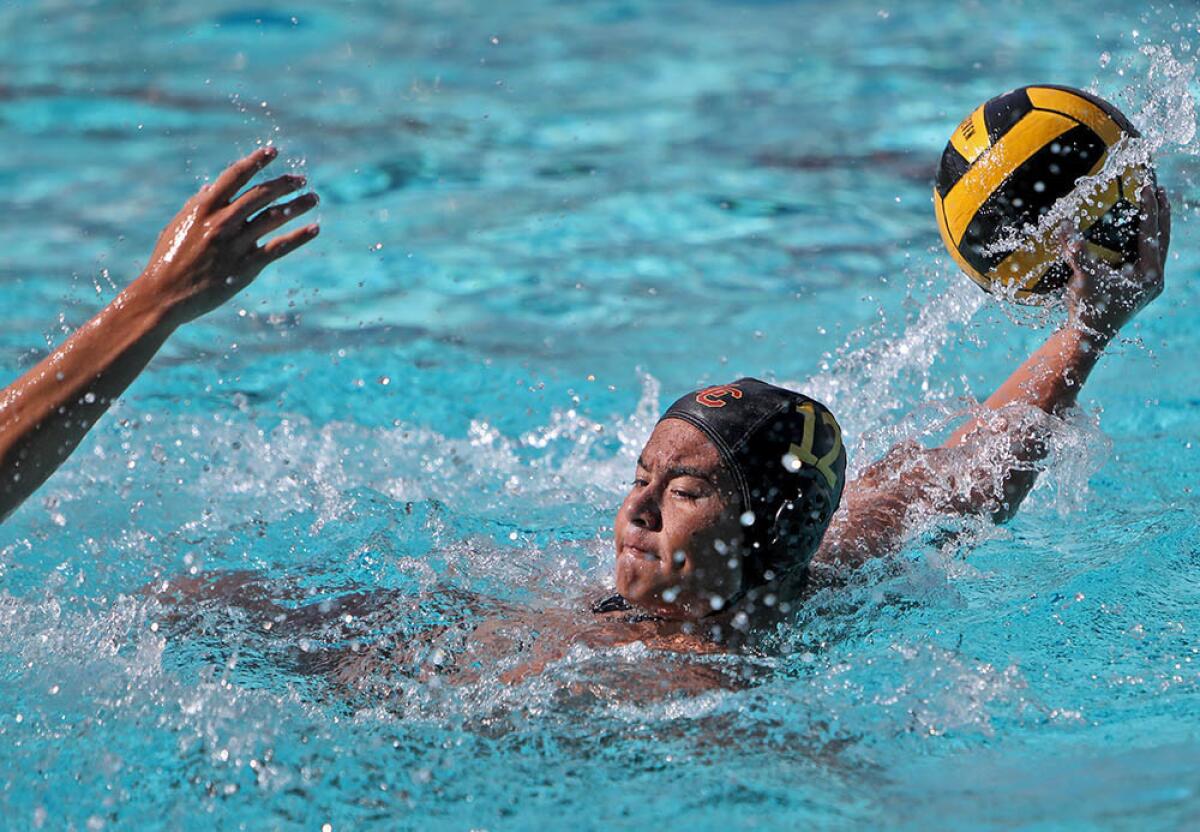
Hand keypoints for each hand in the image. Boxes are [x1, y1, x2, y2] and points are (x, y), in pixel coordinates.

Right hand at [134, 146, 319, 326]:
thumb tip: (211, 187)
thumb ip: (197, 205)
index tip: (273, 151)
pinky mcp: (245, 266)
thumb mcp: (178, 225)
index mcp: (203, 208)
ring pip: (273, 218)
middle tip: (301, 178)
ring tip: (313, 198)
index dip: (256, 161)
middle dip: (283, 183)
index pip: (234, 176)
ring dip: (297, 206)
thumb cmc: (169, 259)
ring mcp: (234, 245)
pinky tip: (314, 229)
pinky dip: (299, 237)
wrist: (164, 295)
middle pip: (260, 195)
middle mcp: (221, 223)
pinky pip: (278, 248)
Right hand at [1065, 181, 1169, 339]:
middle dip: (1160, 212)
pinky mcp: (1135, 287)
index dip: (1149, 209)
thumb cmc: (1089, 310)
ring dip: (1154, 224)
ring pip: (1156, 247)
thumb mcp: (1085, 278)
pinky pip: (1143, 256)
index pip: (1152, 234)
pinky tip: (1134, 232)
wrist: (1086, 339)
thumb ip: (1078, 252)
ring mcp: (1145, 284)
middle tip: (1159, 187)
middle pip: (1162, 238)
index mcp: (1150, 275)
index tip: (1148, 185)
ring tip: (1153, 204)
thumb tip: (1065, 225)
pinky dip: (1142, 239)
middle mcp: (1153, 278)